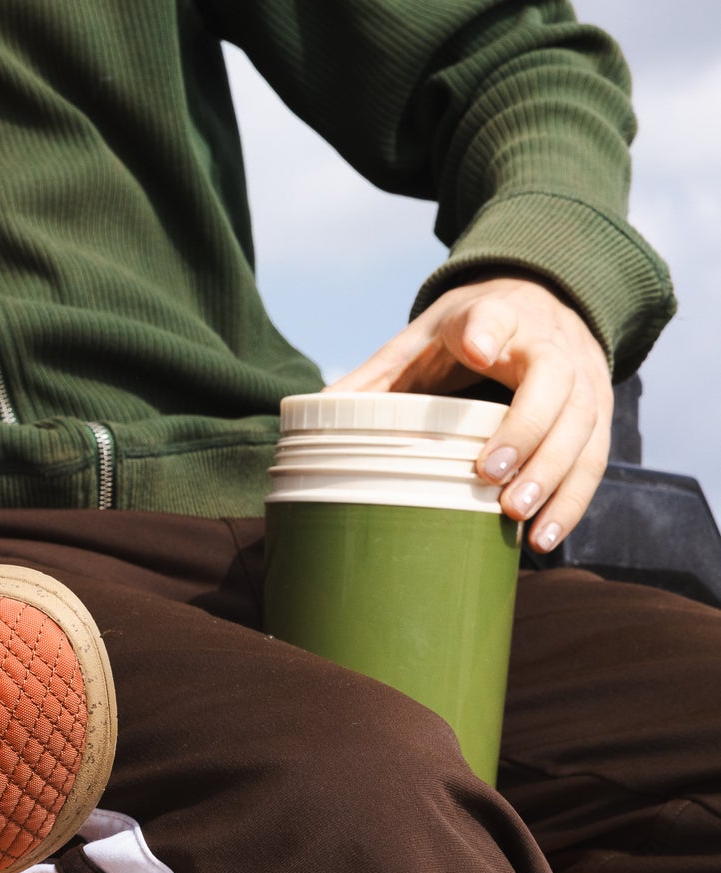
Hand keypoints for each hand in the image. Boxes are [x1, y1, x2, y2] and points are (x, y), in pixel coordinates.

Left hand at [327, 276, 612, 552]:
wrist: (537, 302)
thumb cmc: (467, 332)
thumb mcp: (419, 341)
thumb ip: (374, 377)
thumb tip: (307, 415)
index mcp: (496, 316)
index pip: (493, 316)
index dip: (485, 330)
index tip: (475, 346)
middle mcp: (549, 343)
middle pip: (553, 381)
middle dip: (526, 429)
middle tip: (490, 475)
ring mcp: (584, 378)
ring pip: (582, 426)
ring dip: (553, 476)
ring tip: (516, 517)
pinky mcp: (598, 413)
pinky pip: (594, 459)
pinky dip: (571, 501)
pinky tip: (542, 537)